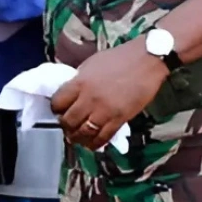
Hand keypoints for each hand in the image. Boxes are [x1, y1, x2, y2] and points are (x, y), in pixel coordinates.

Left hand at [50, 38, 167, 149]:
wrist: (146, 60)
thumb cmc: (120, 58)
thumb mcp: (92, 64)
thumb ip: (80, 80)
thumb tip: (71, 92)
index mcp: (80, 82)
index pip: (57, 102)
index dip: (55, 108)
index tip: (58, 110)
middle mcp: (89, 99)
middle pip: (68, 121)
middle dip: (64, 125)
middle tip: (66, 125)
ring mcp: (105, 111)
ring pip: (83, 133)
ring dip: (77, 137)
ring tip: (76, 136)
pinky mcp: (120, 119)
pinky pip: (103, 137)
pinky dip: (95, 143)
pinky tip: (91, 143)